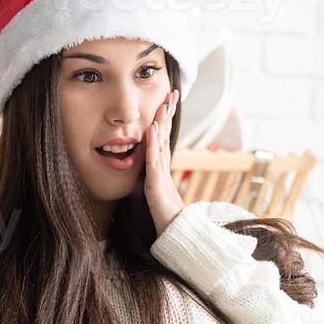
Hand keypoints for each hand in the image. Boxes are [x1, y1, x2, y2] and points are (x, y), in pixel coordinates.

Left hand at [144, 89, 183, 235]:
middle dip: (169, 112)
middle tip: (173, 92)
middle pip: (166, 133)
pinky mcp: (156, 183)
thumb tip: (150, 161)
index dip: (166, 116)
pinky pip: (153, 159)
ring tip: (164, 103)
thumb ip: (154, 173)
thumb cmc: (164, 211)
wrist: (172, 230)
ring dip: (162, 121)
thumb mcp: (156, 187)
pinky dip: (153, 142)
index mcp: (161, 164)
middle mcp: (163, 164)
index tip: (169, 99)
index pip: (164, 135)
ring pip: (162, 142)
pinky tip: (152, 129)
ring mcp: (161, 172)